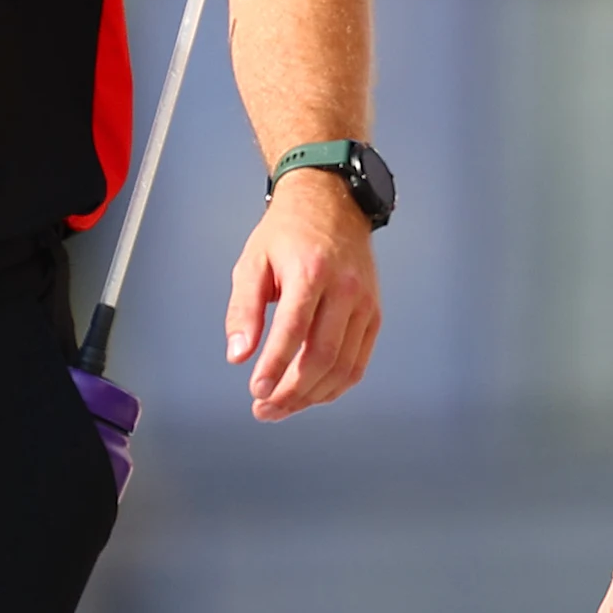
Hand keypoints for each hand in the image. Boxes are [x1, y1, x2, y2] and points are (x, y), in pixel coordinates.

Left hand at [225, 169, 379, 419]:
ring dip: (311, 396)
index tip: (256, 391)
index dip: (274, 367)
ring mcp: (365, 304)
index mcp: (311, 271)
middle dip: (291, 392)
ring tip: (281, 407)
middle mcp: (345, 289)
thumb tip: (239, 354)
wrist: (332, 203)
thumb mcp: (253, 261)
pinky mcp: (374, 315)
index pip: (294, 331)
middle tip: (263, 408)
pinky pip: (358, 363)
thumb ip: (244, 309)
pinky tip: (311, 394)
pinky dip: (335, 386)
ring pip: (343, 367)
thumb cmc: (287, 233)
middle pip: (322, 356)